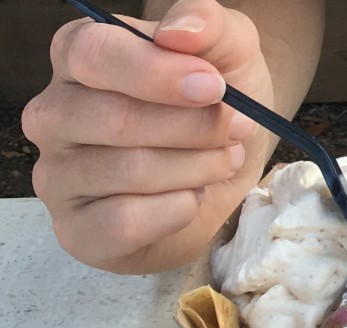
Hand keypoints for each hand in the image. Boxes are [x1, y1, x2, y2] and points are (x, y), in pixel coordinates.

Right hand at [23, 0, 275, 273]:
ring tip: (224, 159)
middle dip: (195, 127)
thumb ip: (209, 23)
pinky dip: (178, 209)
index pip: (92, 55)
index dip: (158, 73)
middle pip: (115, 118)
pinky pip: (123, 223)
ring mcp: (58, 176)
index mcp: (80, 58)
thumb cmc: (218, 101)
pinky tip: (194, 196)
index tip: (215, 86)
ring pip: (128, 171)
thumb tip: (180, 30)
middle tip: (238, 129)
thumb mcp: (231, 50)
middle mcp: (55, 115)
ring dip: (197, 167)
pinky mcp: (78, 231)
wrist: (234, 163)